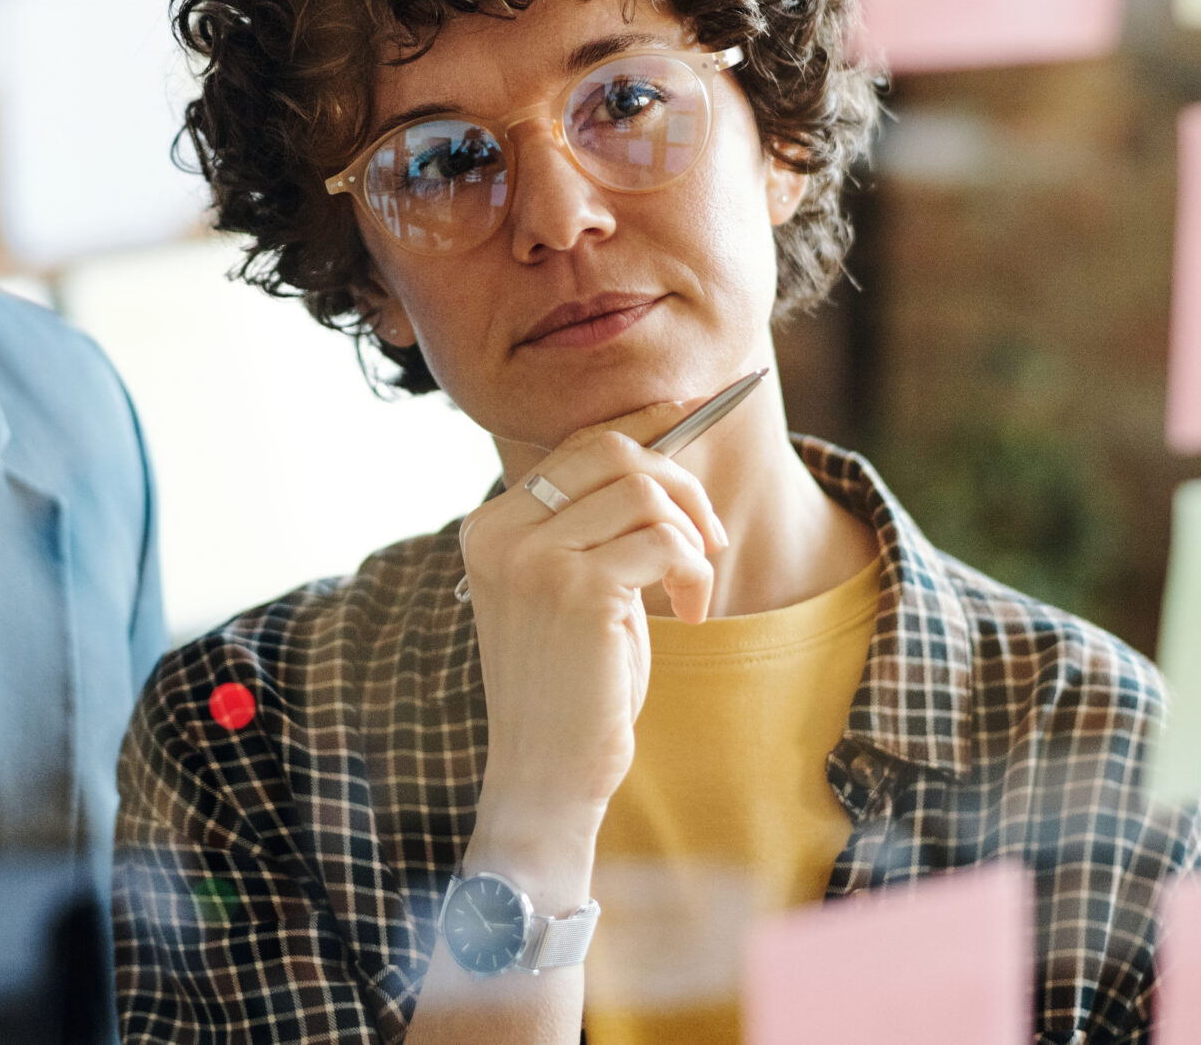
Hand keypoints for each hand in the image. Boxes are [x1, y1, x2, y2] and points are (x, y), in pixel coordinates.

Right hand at [456, 398, 729, 898]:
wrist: (545, 774)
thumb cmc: (570, 683)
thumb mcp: (569, 586)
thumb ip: (595, 522)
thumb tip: (660, 447)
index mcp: (492, 525)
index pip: (578, 445)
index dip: (646, 432)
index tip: (693, 426)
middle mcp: (502, 532)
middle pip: (611, 451)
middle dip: (679, 483)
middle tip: (708, 538)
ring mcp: (534, 558)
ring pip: (644, 493)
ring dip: (690, 538)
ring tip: (691, 588)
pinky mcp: (577, 590)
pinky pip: (665, 542)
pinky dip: (693, 571)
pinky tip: (689, 612)